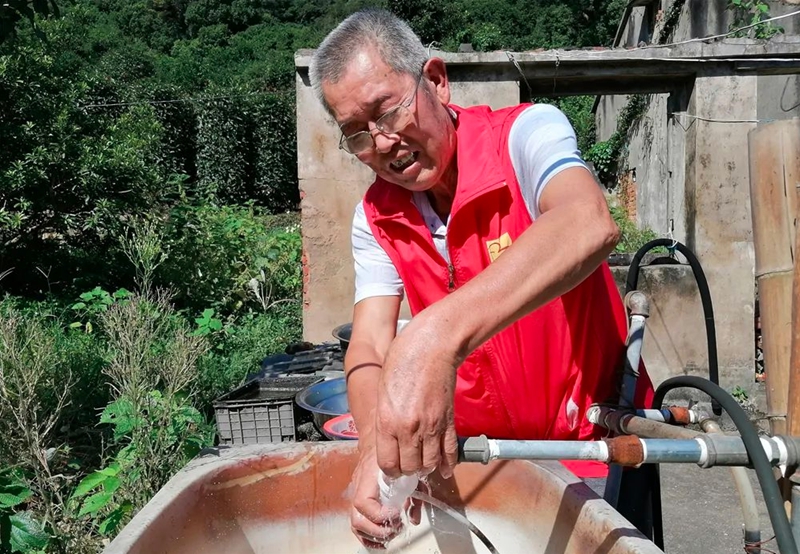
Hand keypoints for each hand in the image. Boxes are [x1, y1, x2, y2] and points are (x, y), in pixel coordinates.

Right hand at [350, 446, 420, 548]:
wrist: (377, 444)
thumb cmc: (393, 455)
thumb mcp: (408, 470)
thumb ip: (414, 492)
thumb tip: (414, 518)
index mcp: (368, 479)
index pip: (363, 503)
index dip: (379, 514)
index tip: (396, 513)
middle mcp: (359, 490)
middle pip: (358, 520)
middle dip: (380, 530)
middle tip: (397, 525)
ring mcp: (356, 497)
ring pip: (357, 526)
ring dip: (375, 536)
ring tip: (393, 531)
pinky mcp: (359, 504)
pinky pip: (358, 526)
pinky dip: (369, 538)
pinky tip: (382, 540)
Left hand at [375, 318, 459, 478]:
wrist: (430, 347)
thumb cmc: (402, 363)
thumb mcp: (383, 393)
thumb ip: (385, 420)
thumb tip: (389, 441)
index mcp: (387, 422)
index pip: (387, 464)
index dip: (389, 471)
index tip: (391, 469)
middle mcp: (409, 429)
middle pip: (409, 467)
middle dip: (407, 470)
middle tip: (406, 466)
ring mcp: (431, 426)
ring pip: (430, 464)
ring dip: (425, 466)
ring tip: (422, 463)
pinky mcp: (448, 421)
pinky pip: (450, 452)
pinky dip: (447, 464)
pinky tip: (444, 469)